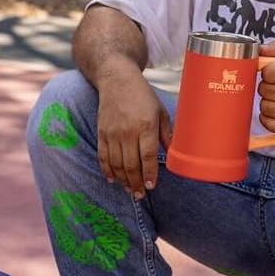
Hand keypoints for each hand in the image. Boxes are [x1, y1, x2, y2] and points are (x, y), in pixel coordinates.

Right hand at [96, 65, 172, 198]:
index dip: (149, 174)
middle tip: (140, 195)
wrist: (117, 80)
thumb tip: (172, 155)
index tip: (151, 186)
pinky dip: (107, 170)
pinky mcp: (102, 132)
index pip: (147, 156)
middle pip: (131, 164)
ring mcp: (112, 133)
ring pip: (116, 164)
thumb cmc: (143, 95)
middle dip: (136, 183)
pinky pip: (103, 156)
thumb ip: (166, 134)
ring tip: (129, 190)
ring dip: (123, 180)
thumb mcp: (161, 111)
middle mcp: (127, 131)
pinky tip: (113, 179)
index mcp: (145, 125)